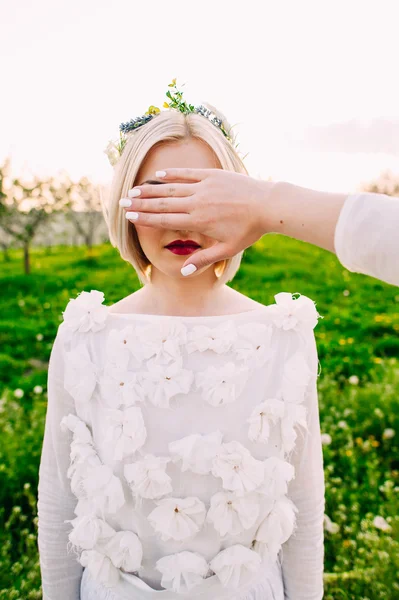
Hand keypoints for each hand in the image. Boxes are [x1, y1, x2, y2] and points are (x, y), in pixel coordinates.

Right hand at [121, 168, 275, 275]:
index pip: (164, 219)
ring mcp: (204, 186)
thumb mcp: (227, 250)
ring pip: (171, 187)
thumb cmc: (248, 230)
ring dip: (151, 189)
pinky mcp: (212, 175)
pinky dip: (172, 174)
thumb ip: (203, 259)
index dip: (145, 218)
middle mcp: (197, 202)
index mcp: (198, 221)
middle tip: (122, 202)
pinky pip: (187, 173)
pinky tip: (158, 175)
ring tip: (134, 189)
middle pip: (162, 202)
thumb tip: (183, 271)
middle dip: (140, 203)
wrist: (268, 205)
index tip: (129, 217)